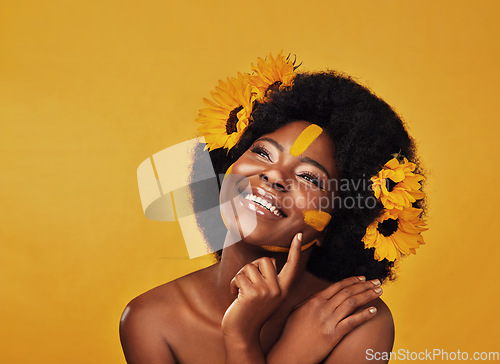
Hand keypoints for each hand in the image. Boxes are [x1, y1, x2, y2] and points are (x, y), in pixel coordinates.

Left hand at [221, 232, 302, 339]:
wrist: (242, 334)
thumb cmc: (251, 312)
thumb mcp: (266, 296)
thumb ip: (270, 280)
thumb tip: (271, 260)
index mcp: (283, 290)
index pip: (292, 266)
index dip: (295, 250)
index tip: (298, 234)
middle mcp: (278, 290)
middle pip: (265, 260)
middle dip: (251, 268)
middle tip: (246, 283)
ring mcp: (266, 292)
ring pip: (250, 267)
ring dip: (240, 277)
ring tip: (240, 291)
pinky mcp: (253, 293)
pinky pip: (239, 276)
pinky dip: (233, 284)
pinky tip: (235, 295)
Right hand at [267, 276, 382, 363]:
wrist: (289, 353)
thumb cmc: (292, 334)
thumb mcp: (298, 312)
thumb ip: (310, 302)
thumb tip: (321, 296)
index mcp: (314, 300)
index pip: (337, 286)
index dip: (353, 281)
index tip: (363, 278)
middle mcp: (322, 307)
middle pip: (348, 292)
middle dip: (365, 285)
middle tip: (377, 281)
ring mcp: (328, 320)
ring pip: (352, 303)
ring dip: (368, 295)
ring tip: (379, 291)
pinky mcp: (333, 334)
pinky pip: (352, 322)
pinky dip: (364, 315)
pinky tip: (374, 310)